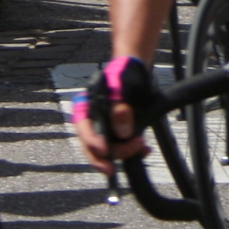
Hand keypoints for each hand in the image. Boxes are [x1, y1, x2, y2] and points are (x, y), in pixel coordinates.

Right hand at [71, 55, 154, 172]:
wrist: (136, 73)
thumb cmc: (123, 74)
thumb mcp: (120, 87)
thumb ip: (120, 108)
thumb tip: (124, 134)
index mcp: (85, 108)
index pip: (83, 128)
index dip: (92, 142)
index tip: (104, 151)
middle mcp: (92, 122)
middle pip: (94, 146)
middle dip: (109, 155)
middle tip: (129, 152)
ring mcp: (106, 130)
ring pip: (110, 151)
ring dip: (125, 153)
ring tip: (142, 146)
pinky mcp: (119, 135)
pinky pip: (123, 149)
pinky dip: (134, 152)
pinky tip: (145, 149)